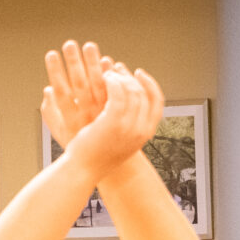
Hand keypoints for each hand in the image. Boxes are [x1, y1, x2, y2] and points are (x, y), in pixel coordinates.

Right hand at [42, 40, 112, 148]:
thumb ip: (51, 112)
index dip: (55, 71)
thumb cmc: (81, 147)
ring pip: (99, 83)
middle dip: (74, 61)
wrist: (103, 163)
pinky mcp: (118, 113)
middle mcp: (87, 114)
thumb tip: (47, 91)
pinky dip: (114, 75)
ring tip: (88, 46)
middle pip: (79, 82)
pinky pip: (117, 91)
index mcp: (70, 118)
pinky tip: (111, 62)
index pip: (60, 90)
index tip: (50, 54)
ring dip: (93, 63)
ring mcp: (104, 113)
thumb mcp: (61, 130)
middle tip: (69, 44)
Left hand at [61, 63, 164, 181]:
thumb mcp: (119, 142)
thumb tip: (128, 106)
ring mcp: (128, 126)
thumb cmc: (95, 157)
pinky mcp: (112, 121)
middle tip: (119, 68)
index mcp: (145, 134)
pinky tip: (105, 76)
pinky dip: (114, 81)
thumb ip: (128, 125)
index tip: (138, 74)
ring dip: (121, 77)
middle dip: (132, 78)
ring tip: (109, 71)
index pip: (158, 103)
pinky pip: (118, 93)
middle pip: (144, 94)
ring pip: (132, 92)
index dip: (150, 85)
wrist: (82, 171)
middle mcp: (140, 129)